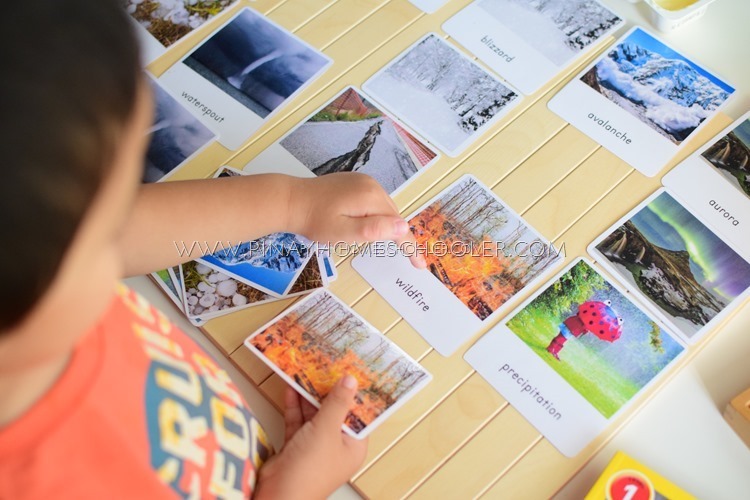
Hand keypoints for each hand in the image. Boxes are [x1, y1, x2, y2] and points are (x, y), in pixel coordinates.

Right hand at [254, 376, 367, 499]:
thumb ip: (337, 404)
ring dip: (309, 396)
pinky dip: (294, 406)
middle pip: (335, 412)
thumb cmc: (309, 470)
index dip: (354, 394)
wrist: (277, 495)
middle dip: (328, 391)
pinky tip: (292, 387)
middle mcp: (336, 446)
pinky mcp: (296, 446)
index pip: (358, 415)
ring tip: (307, 371)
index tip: (351, 372)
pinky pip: (298, 421)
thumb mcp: (326, 430)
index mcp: (353, 446)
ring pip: (314, 415)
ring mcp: (315, 447)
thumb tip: (350, 381)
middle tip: (326, 366)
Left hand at [289, 173, 425, 267]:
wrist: (290, 200)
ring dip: (387, 225)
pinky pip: (374, 201)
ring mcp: (362, 181)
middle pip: (394, 215)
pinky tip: (368, 225)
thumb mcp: (344, 232)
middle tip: (407, 259)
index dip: (411, 246)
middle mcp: (371, 185)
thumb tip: (404, 227)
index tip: (420, 265)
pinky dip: (377, 215)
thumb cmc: (315, 220)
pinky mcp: (354, 182)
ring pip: (384, 208)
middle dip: (399, 236)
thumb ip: (374, 230)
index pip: (399, 225)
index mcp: (371, 197)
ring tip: (387, 244)